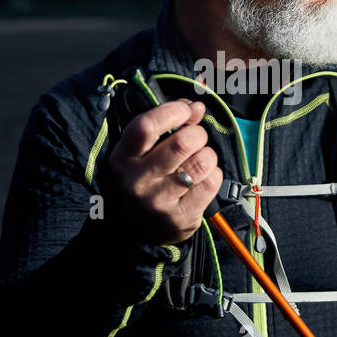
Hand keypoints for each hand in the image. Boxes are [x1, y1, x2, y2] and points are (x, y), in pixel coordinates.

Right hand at [104, 98, 222, 245]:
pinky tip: (202, 179)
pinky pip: (211, 182)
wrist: (141, 229)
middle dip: (197, 134)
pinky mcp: (181, 217)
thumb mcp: (145, 149)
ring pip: (201, 161)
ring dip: (208, 155)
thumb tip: (196, 108)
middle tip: (196, 139)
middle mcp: (137, 181)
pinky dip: (213, 174)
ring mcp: (158, 202)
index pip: (147, 126)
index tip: (187, 111)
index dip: (173, 112)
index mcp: (123, 158)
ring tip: (200, 160)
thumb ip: (167, 122)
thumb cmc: (147, 177)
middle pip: (182, 143)